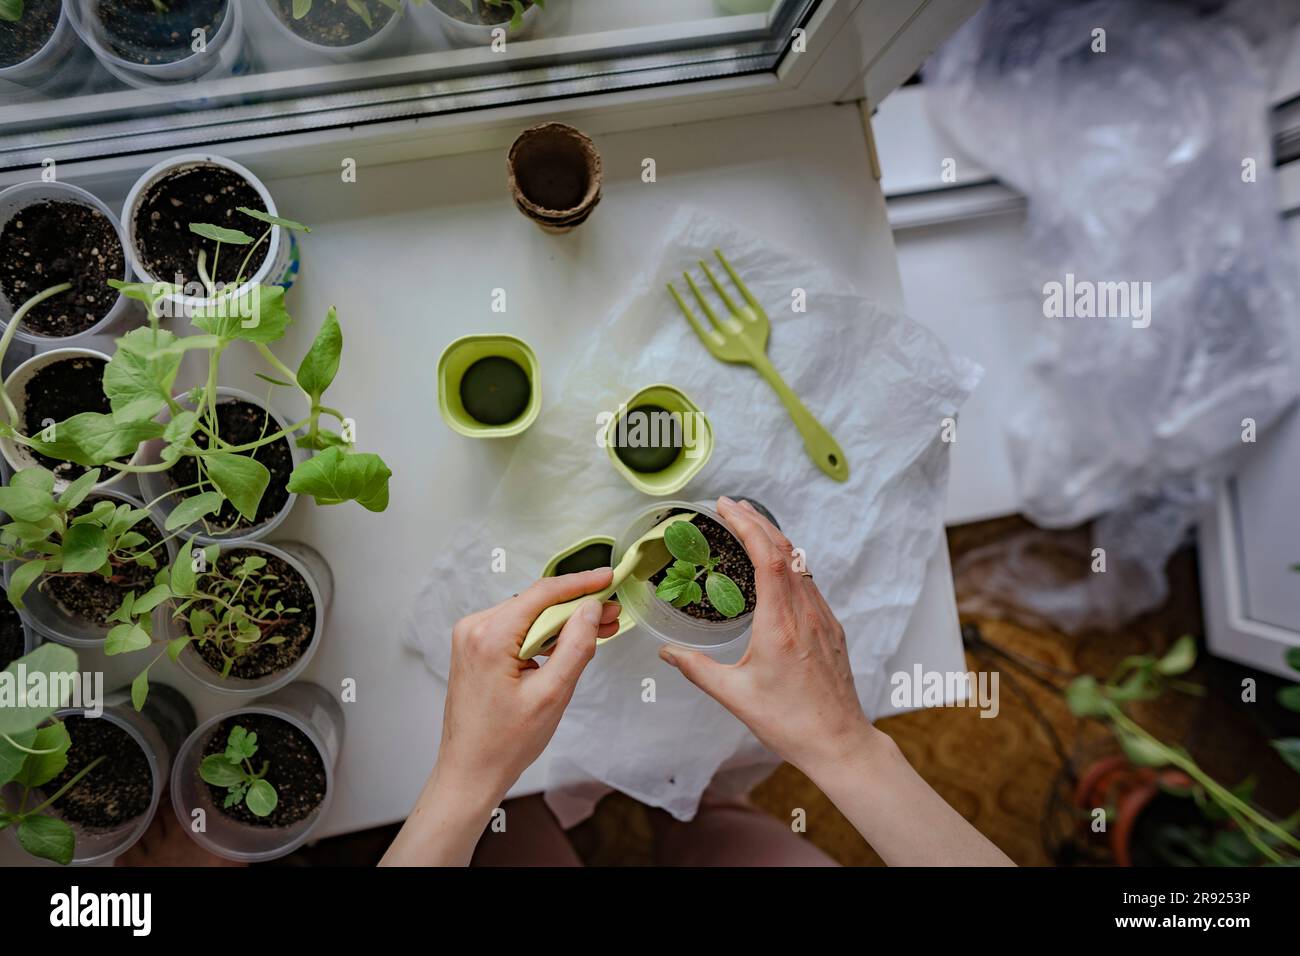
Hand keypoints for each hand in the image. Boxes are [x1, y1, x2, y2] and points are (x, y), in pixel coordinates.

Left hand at [382, 570, 618, 865]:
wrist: (469, 772)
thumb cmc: (505, 742)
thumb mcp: (552, 694)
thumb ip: (575, 646)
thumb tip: (591, 609)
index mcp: (489, 636)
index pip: (542, 593)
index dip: (581, 583)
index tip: (610, 578)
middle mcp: (475, 628)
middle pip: (536, 603)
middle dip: (576, 607)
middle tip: (614, 613)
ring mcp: (471, 638)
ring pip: (528, 616)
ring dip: (563, 622)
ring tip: (601, 629)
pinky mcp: (475, 649)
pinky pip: (516, 630)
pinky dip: (544, 634)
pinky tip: (570, 642)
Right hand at [659, 496, 875, 773]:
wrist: (839, 742)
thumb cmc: (790, 722)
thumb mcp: (735, 696)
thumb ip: (696, 669)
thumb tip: (667, 652)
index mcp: (780, 624)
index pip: (767, 557)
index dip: (746, 525)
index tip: (726, 507)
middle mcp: (805, 613)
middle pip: (784, 550)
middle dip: (756, 521)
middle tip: (730, 505)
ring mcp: (823, 618)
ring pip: (799, 563)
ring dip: (774, 538)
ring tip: (749, 526)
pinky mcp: (831, 628)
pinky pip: (808, 582)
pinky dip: (788, 562)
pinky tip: (775, 566)